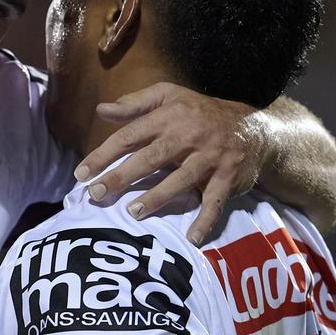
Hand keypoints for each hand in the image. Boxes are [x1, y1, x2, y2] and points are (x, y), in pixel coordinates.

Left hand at [75, 83, 270, 244]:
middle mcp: (188, 136)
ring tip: (133, 212)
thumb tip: (101, 110)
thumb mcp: (168, 96)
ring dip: (157, 197)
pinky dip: (205, 220)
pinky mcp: (227, 177)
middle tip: (96, 194)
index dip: (103, 155)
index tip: (81, 174)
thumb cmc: (199, 112)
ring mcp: (209, 158)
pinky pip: (215, 202)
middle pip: (149, 158)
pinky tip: (192, 238)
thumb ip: (134, 104)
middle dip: (121, 177)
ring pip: (180, 179)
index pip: (129, 136)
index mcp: (168, 117)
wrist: (254, 126)